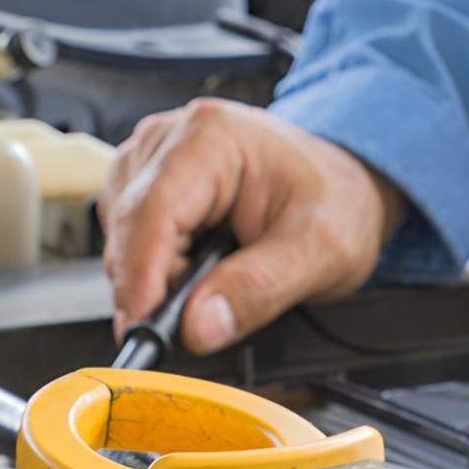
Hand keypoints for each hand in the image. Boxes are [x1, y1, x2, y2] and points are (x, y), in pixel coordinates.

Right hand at [99, 99, 405, 352]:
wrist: (346, 183)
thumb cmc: (338, 202)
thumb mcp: (321, 252)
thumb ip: (259, 290)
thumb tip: (197, 328)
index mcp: (212, 138)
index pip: (151, 211)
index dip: (140, 277)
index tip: (143, 330)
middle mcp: (171, 138)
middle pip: (127, 227)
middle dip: (151, 286)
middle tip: (195, 325)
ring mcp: (154, 158)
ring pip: (122, 237)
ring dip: (154, 279)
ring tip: (214, 286)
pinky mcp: (149, 183)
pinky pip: (130, 238)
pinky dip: (156, 269)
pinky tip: (197, 273)